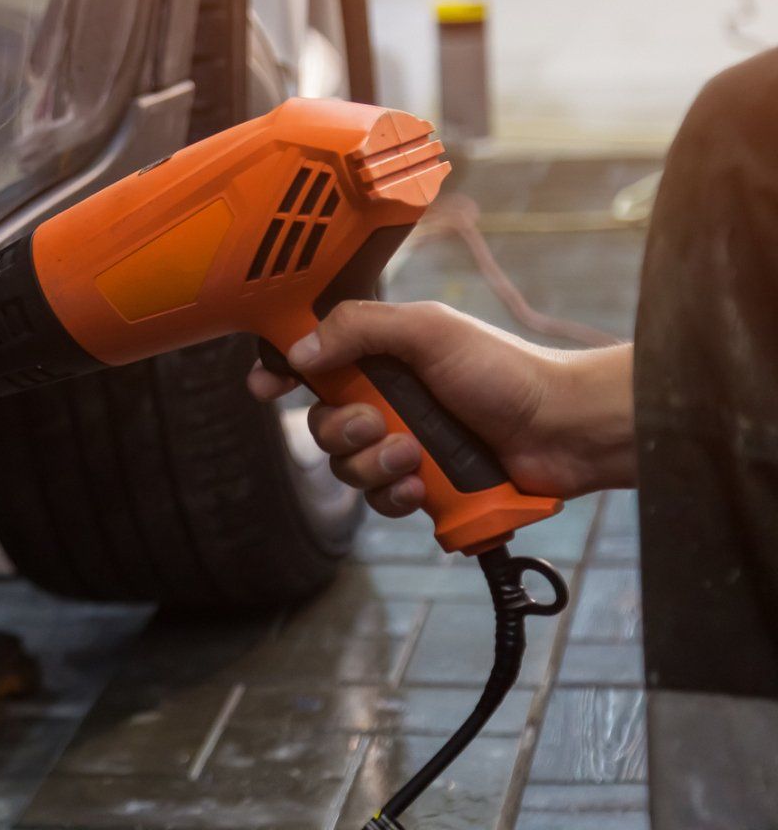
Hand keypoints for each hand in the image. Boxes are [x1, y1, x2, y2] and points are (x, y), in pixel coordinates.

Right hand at [248, 301, 635, 517]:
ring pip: (348, 468)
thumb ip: (358, 329)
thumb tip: (299, 353)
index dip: (281, 373)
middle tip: (375, 423)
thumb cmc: (505, 370)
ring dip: (374, 465)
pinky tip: (421, 485)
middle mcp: (386, 401)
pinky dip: (396, 495)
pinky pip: (381, 502)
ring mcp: (403, 446)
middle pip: (321, 423)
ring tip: (414, 456)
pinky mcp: (423, 487)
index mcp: (380, 356)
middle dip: (340, 430)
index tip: (267, 387)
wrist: (563, 430)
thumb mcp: (428, 331)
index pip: (312, 360)